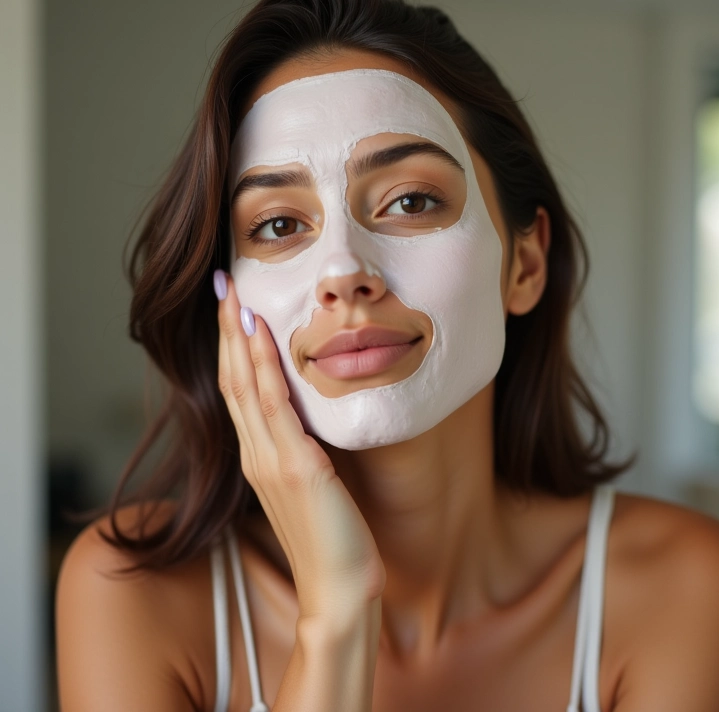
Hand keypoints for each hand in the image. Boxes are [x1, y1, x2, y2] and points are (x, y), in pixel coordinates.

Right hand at [214, 269, 385, 621]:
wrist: (340, 589)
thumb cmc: (331, 539)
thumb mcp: (311, 485)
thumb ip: (299, 450)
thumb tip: (306, 416)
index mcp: (259, 457)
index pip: (238, 391)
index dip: (231, 348)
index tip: (231, 308)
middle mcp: (256, 454)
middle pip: (232, 380)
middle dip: (226, 331)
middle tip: (222, 286)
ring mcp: (270, 460)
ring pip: (244, 386)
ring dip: (238, 338)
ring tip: (233, 296)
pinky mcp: (295, 468)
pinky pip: (274, 407)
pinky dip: (264, 366)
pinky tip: (260, 335)